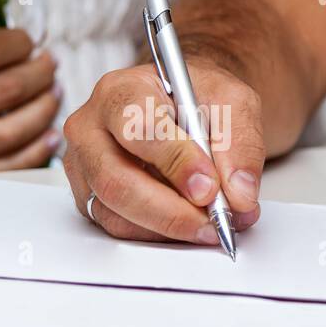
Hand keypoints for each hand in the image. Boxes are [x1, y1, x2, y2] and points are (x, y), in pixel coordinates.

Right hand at [0, 27, 60, 174]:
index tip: (29, 37)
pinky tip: (50, 136)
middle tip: (50, 62)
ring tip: (54, 93)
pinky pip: (3, 168)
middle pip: (4, 91)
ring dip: (42, 110)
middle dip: (38, 73)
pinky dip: (34, 153)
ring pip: (10, 132)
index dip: (16, 43)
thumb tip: (7, 34)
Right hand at [62, 61, 263, 242]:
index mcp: (119, 91)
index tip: (209, 186)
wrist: (188, 108)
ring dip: (169, 228)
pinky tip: (188, 224)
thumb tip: (238, 195)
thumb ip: (240, 144)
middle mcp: (90, 129)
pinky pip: (119, 228)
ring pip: (116, 213)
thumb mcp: (234, 102)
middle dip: (170, 211)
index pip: (138, 129)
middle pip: (116, 180)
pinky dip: (159, 235)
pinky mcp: (91, 197)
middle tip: (213, 221)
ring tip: (210, 224)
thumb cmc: (200, 98)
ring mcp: (85, 167)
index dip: (176, 162)